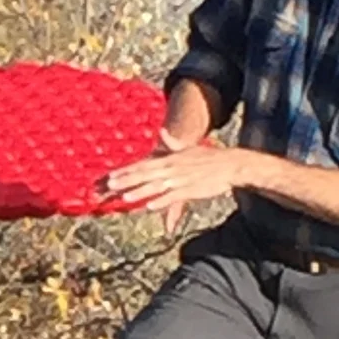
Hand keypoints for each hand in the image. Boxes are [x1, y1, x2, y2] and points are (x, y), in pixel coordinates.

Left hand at [100, 141, 240, 238]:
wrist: (229, 163)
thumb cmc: (208, 156)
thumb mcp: (188, 148)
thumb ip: (172, 143)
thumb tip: (161, 132)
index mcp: (169, 159)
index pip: (143, 165)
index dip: (126, 171)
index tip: (110, 176)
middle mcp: (171, 168)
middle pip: (145, 175)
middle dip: (126, 181)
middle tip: (109, 186)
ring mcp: (180, 179)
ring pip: (156, 187)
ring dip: (140, 192)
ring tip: (125, 198)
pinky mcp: (190, 190)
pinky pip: (173, 197)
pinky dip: (161, 201)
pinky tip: (150, 206)